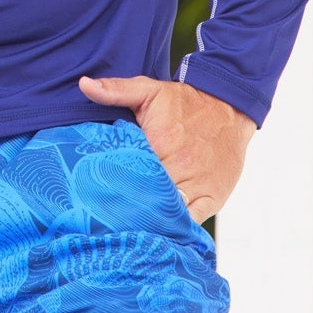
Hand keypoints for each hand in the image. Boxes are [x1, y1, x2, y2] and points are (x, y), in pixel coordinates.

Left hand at [77, 73, 255, 222]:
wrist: (230, 107)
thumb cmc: (185, 102)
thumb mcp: (148, 90)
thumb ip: (115, 90)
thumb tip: (83, 84)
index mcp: (159, 143)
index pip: (128, 174)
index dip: (111, 186)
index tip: (95, 194)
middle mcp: (179, 167)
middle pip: (146, 197)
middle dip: (127, 206)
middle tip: (106, 217)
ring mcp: (198, 185)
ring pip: (167, 213)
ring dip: (150, 220)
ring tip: (129, 226)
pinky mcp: (213, 197)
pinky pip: (191, 220)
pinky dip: (175, 226)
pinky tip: (159, 228)